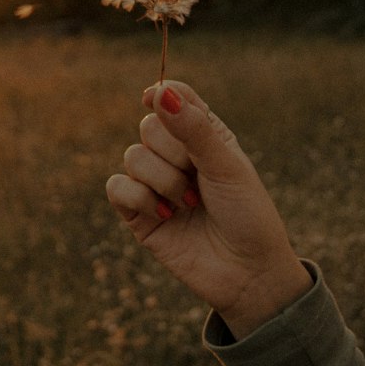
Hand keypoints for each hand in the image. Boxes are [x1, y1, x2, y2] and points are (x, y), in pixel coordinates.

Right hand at [106, 81, 311, 338]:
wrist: (248, 274)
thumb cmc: (247, 216)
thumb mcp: (226, 167)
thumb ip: (193, 130)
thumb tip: (160, 91)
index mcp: (203, 136)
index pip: (174, 97)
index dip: (164, 94)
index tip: (155, 97)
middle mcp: (175, 156)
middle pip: (148, 126)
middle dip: (172, 152)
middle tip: (197, 179)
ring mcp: (154, 184)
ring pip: (132, 156)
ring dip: (163, 181)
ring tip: (189, 204)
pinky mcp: (136, 213)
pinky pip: (116, 186)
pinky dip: (139, 198)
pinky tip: (164, 215)